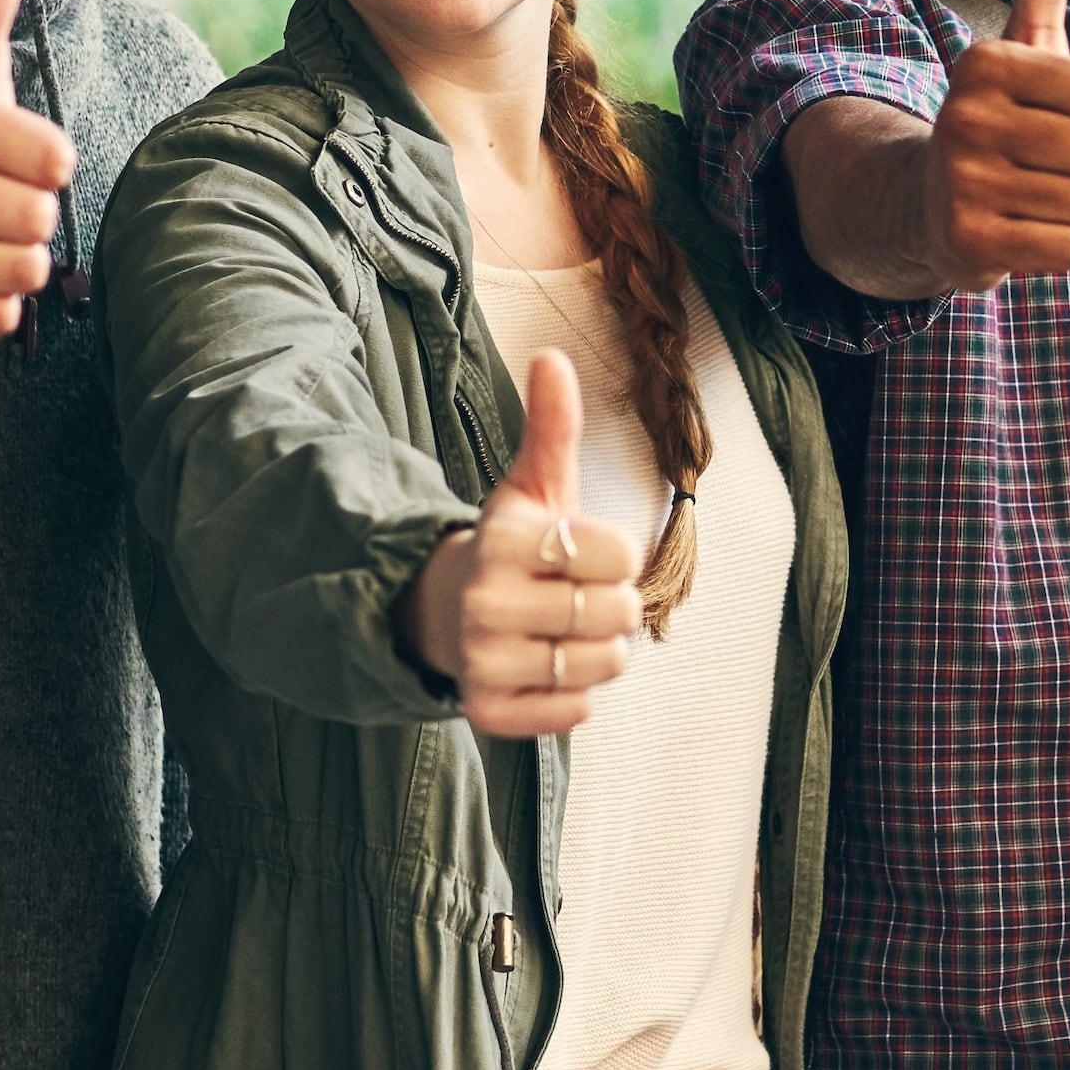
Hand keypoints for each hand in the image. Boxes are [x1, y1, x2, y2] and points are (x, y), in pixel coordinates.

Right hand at [401, 350, 646, 738]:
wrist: (451, 613)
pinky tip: (549, 669)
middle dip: (613, 605)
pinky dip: (576, 695)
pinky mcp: (489, 712)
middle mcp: (485, 603)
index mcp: (502, 540)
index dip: (617, 554)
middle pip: (613, 613)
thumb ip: (552, 427)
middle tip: (578, 597)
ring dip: (601, 652)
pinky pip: (575, 712)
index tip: (586, 552)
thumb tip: (551, 356)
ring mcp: (483, 662)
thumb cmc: (515, 547)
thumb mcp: (534, 485)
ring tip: (567, 633)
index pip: (617, 553)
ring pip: (601, 666)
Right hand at [925, 0, 1069, 288]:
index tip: (1049, 112)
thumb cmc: (997, 118)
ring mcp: (963, 184)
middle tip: (1041, 161)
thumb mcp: (1020, 43)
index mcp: (984, 64)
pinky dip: (1055, 247)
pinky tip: (1018, 229)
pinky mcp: (968, 244)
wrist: (923, 206)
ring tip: (1030, 194)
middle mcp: (965, 119)